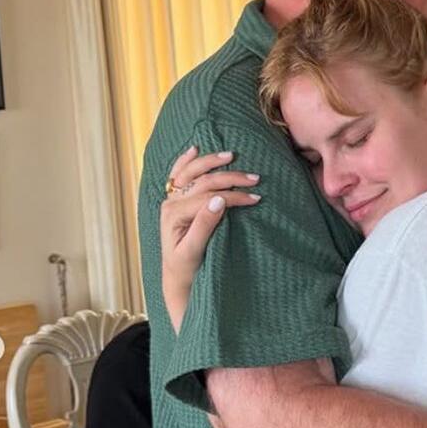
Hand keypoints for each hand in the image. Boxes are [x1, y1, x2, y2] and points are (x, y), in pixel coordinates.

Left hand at [160, 146, 260, 330]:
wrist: (176, 278)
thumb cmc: (187, 268)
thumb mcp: (194, 251)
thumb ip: (204, 224)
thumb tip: (220, 200)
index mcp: (174, 214)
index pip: (208, 196)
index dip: (233, 196)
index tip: (255, 198)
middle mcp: (171, 203)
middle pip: (203, 181)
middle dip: (230, 178)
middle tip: (255, 179)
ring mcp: (172, 200)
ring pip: (191, 172)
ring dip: (212, 162)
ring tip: (232, 156)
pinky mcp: (175, 200)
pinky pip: (178, 174)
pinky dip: (186, 160)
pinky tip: (195, 149)